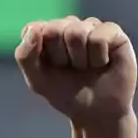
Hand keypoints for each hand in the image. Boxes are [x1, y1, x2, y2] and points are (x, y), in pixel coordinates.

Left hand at [16, 17, 136, 125]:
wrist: (96, 112)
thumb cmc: (65, 94)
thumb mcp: (37, 81)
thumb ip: (25, 56)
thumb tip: (34, 29)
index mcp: (45, 34)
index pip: (34, 29)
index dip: (39, 53)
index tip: (49, 67)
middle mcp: (67, 25)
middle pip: (54, 28)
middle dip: (60, 56)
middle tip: (70, 69)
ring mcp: (90, 26)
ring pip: (77, 31)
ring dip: (80, 59)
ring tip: (86, 67)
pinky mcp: (112, 31)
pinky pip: (99, 37)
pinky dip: (98, 58)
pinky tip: (102, 63)